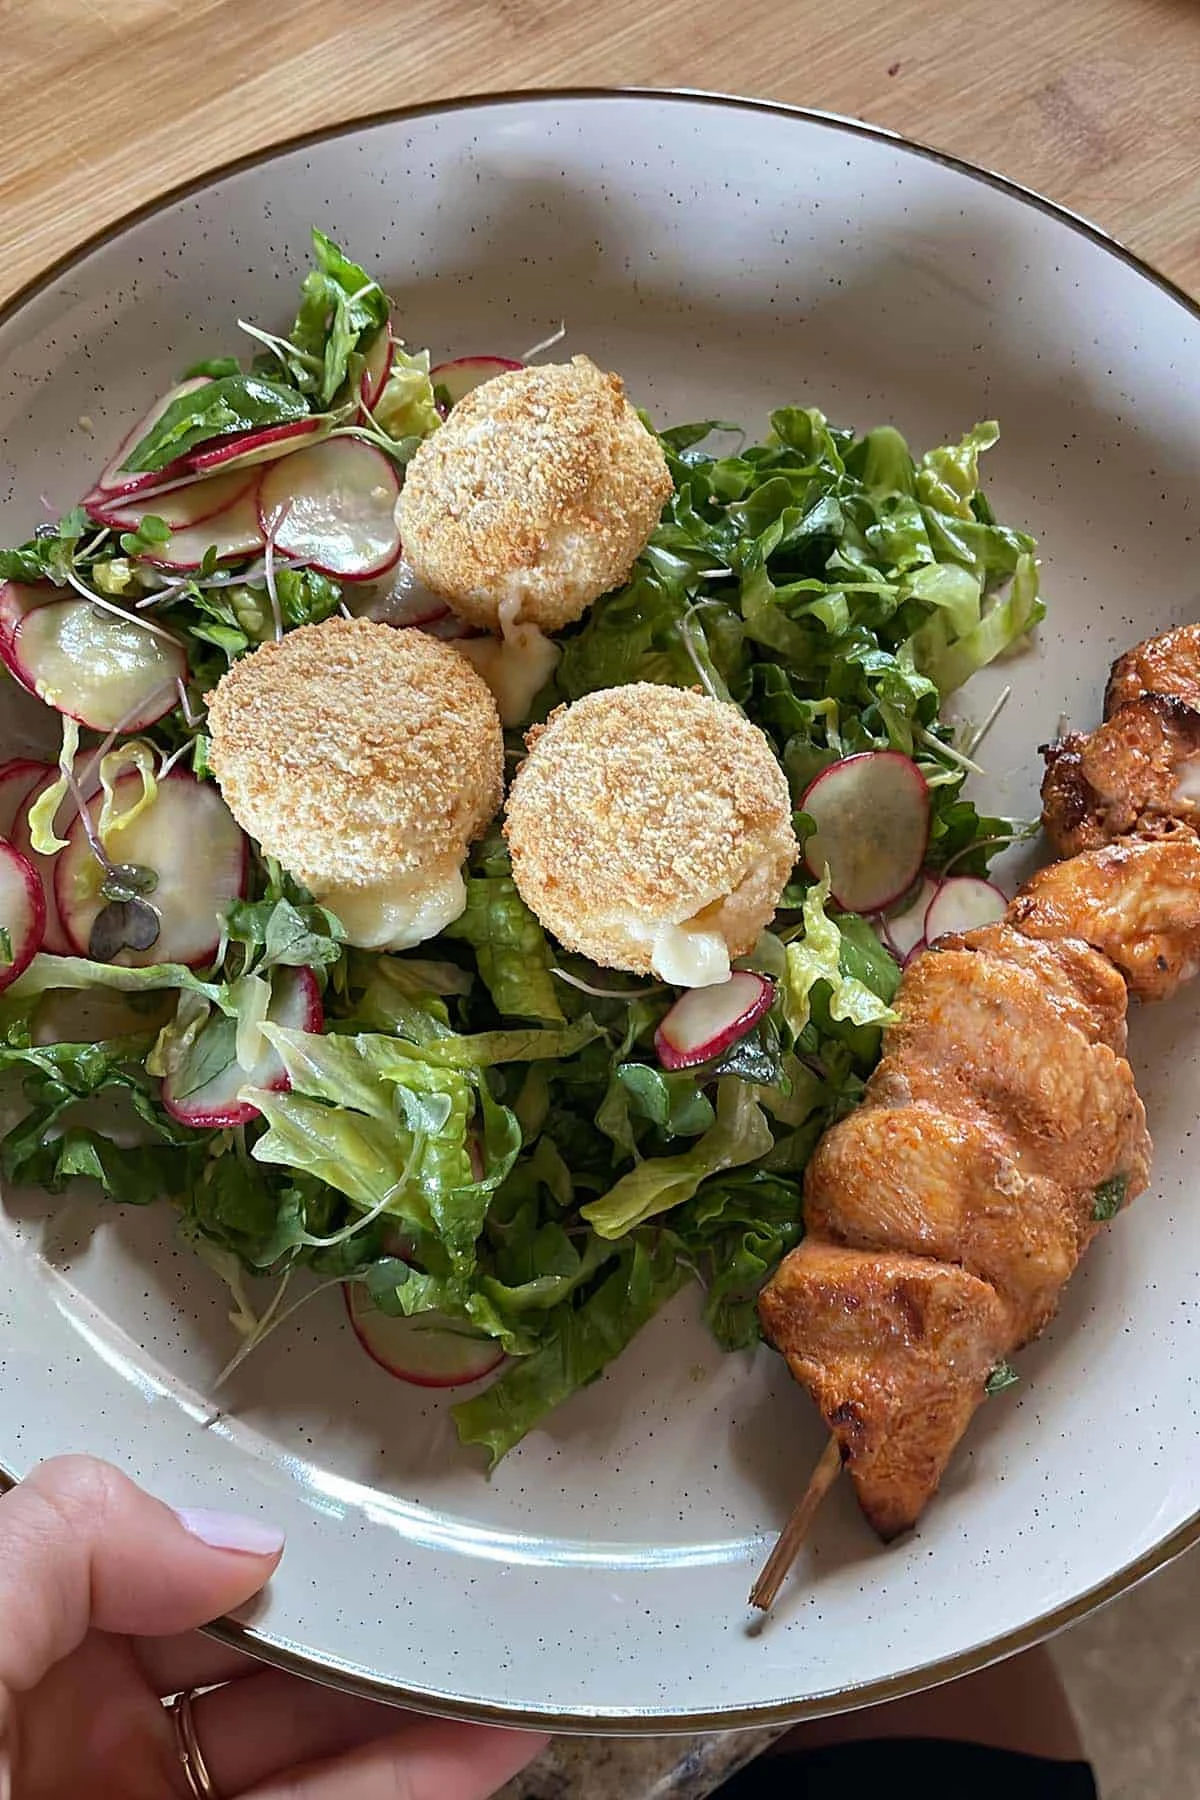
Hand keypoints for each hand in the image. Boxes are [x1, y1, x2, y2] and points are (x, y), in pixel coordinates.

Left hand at [0, 1455, 545, 1798]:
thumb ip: (78, 1538)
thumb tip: (234, 1538)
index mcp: (11, 1642)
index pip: (152, 1562)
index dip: (250, 1536)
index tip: (349, 1511)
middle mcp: (69, 1736)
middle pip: (241, 1657)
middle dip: (350, 1620)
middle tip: (459, 1582)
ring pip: (295, 1755)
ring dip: (405, 1711)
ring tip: (502, 1666)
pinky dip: (401, 1787)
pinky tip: (475, 1752)